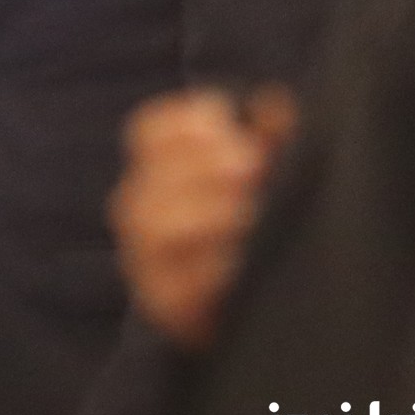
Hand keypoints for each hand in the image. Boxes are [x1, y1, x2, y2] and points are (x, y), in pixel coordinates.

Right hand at [112, 85, 296, 348]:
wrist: (248, 312)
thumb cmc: (257, 230)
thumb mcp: (268, 177)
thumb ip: (272, 138)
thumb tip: (270, 103)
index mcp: (162, 170)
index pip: (153, 131)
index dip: (189, 123)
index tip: (234, 127)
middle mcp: (142, 209)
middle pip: (151, 174)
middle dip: (202, 166)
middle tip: (252, 167)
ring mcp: (145, 259)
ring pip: (151, 226)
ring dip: (201, 214)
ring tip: (248, 214)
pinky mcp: (162, 305)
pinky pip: (171, 286)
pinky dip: (205, 272)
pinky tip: (241, 263)